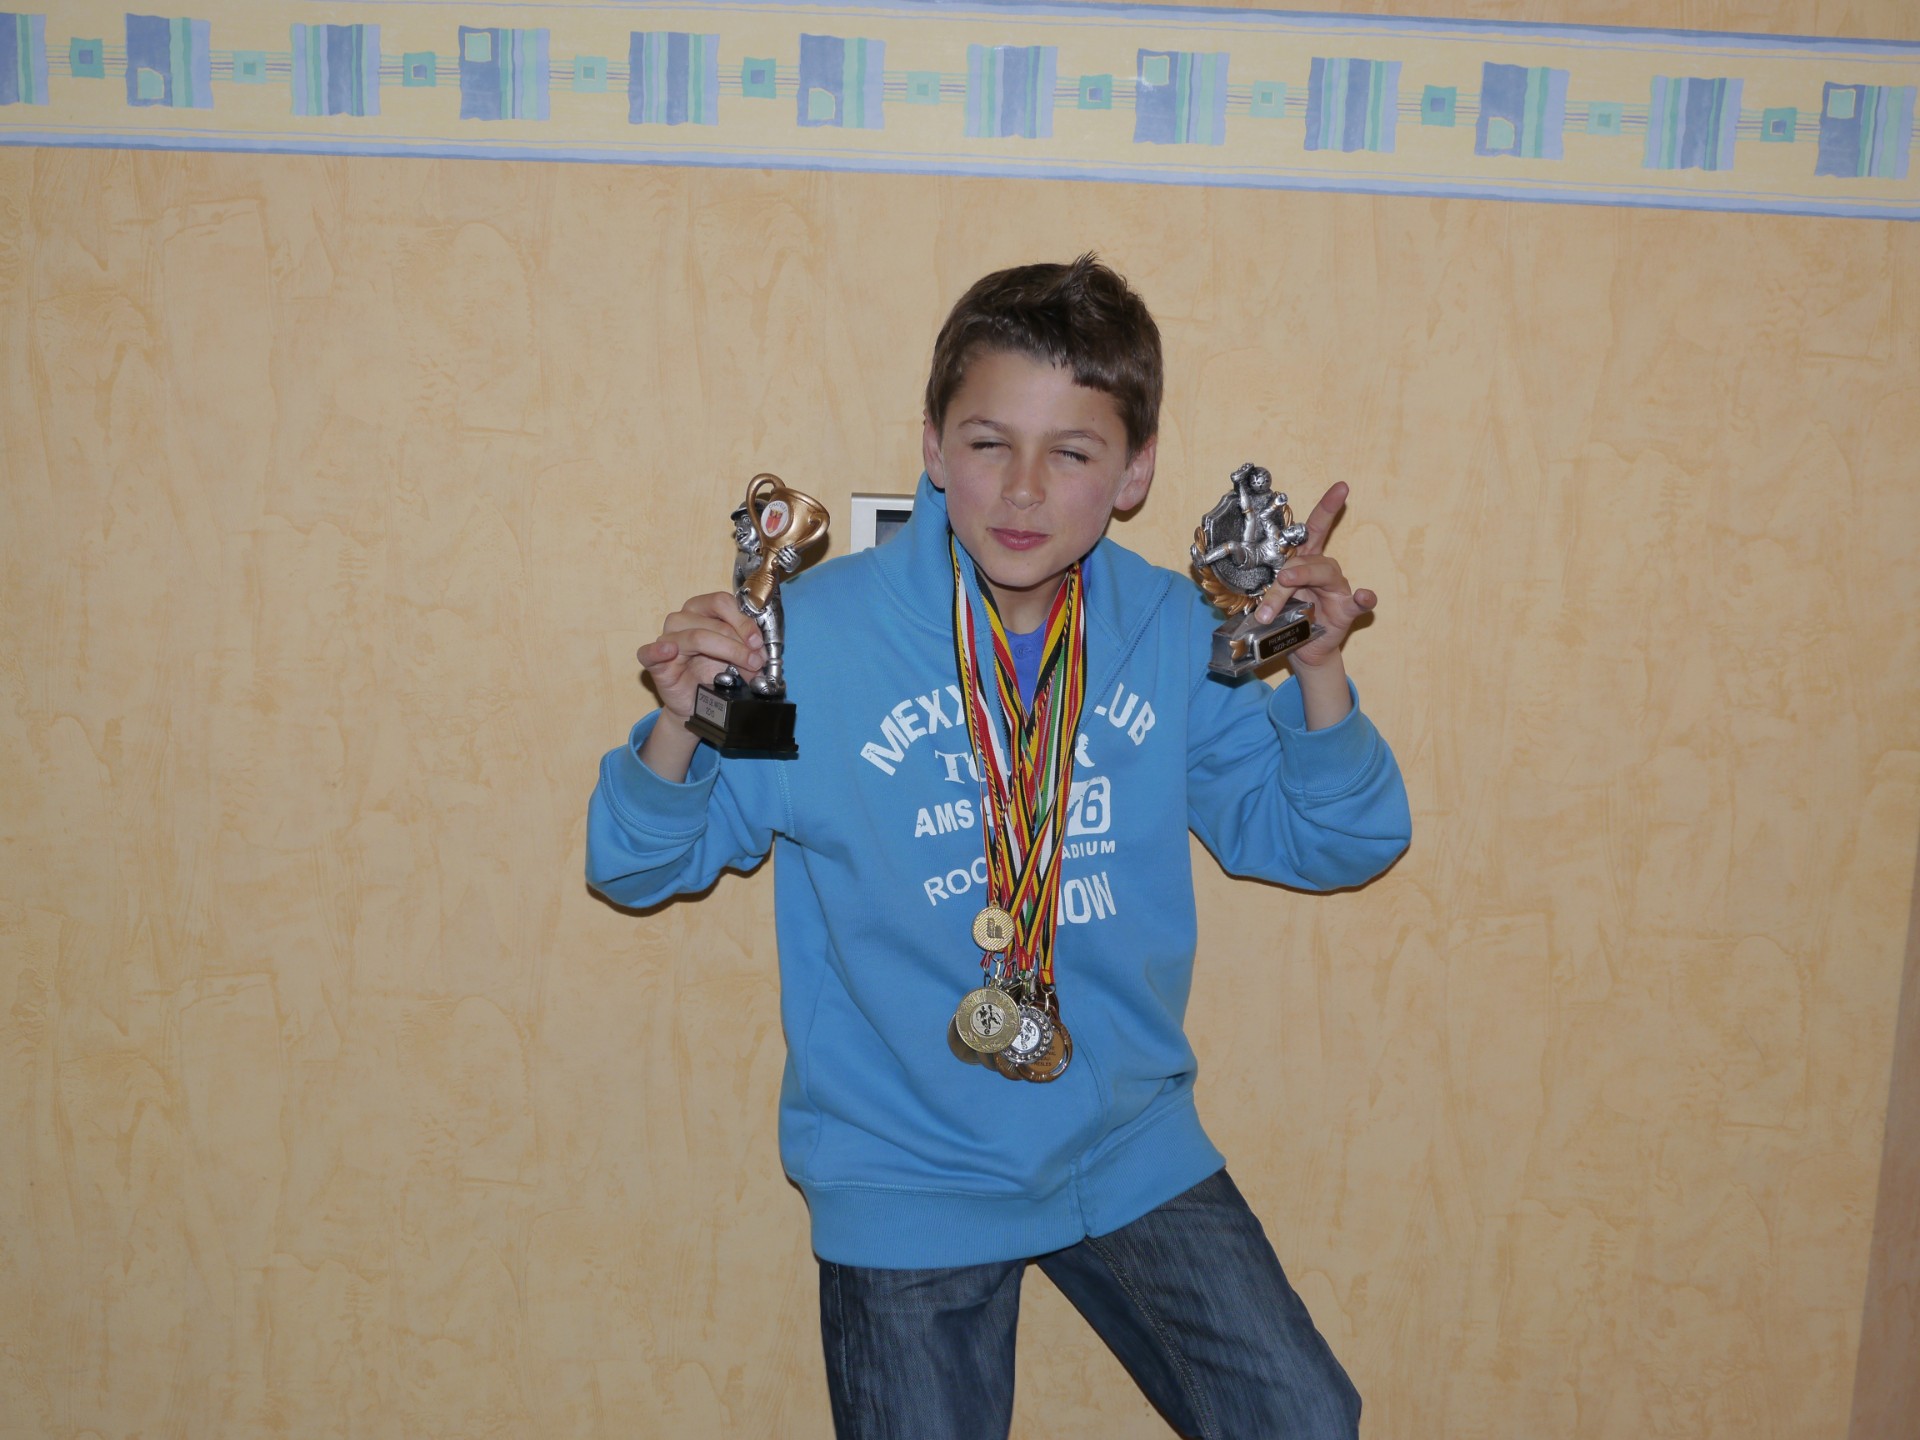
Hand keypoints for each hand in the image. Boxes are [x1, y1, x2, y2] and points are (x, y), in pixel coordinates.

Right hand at [636, 591, 765, 723]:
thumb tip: (762, 652)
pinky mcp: (655, 663)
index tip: (758, 642)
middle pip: (713, 621)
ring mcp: (667, 640)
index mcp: (701, 610)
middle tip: (757, 662)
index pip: (721, 602)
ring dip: (727, 652)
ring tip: (745, 669)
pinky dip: (658, 651)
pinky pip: (649, 653)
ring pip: (697, 637)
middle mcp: (682, 620)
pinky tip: (669, 651)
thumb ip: (748, 647)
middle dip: (741, 643)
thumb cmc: (714, 673)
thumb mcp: (737, 655)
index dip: (743, 621)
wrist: (699, 704)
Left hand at [1252, 481, 1376, 670]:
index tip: (1342, 487)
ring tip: (1283, 589)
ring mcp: (1336, 590)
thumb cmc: (1286, 619)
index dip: (1327, 507)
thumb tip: (1240, 581)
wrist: (1301, 650)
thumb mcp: (1270, 598)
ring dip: (1301, 582)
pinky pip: (1358, 603)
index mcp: (1305, 562)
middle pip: (1309, 559)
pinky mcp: (1345, 611)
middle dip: (1290, 569)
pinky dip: (1363, 599)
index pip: (1315, 530)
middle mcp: (1323, 571)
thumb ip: (1263, 586)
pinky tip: (1365, 596)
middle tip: (1279, 578)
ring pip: (1324, 575)